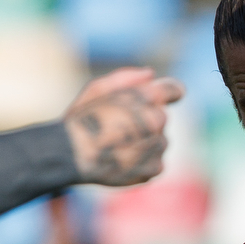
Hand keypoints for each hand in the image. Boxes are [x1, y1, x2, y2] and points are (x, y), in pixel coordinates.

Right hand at [63, 67, 183, 185]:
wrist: (69, 155)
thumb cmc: (81, 119)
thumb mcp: (96, 89)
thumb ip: (126, 78)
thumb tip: (151, 75)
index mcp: (146, 96)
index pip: (175, 90)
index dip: (171, 93)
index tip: (168, 97)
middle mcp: (157, 120)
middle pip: (161, 117)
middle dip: (145, 119)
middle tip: (117, 127)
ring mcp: (158, 146)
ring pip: (159, 140)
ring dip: (144, 142)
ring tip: (116, 145)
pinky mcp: (155, 167)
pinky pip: (155, 161)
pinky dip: (142, 162)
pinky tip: (121, 160)